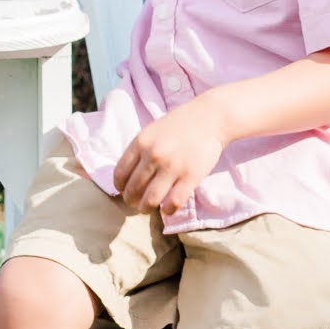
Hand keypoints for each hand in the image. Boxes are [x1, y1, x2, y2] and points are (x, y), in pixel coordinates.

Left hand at [113, 94, 228, 215]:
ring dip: (146, 208)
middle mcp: (154, 155)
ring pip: (150, 200)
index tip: (125, 190)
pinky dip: (167, 210)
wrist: (209, 118)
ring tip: (148, 208)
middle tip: (136, 203)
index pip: (120, 174)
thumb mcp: (151, 131)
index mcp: (140, 143)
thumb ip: (138, 151)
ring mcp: (172, 167)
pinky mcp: (191, 176)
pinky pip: (173, 203)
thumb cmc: (179, 125)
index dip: (120, 187)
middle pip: (133, 190)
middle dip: (131, 201)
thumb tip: (126, 178)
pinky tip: (167, 208)